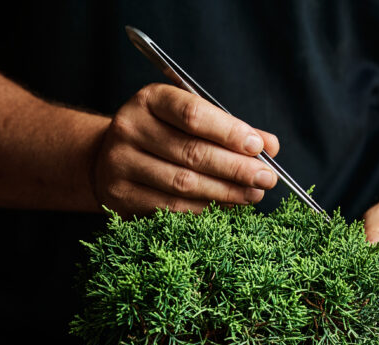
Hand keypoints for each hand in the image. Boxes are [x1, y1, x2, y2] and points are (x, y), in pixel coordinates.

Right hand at [92, 83, 279, 215]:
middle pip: (191, 152)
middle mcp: (130, 128)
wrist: (108, 157)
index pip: (192, 114)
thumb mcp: (188, 121)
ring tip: (253, 194)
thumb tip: (270, 146)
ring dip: (225, 192)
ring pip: (183, 183)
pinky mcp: (120, 196)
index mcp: (149, 100)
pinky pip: (170, 207)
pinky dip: (204, 209)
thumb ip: (228, 129)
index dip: (228, 131)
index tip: (258, 147)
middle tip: (267, 178)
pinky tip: (227, 207)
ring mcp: (120, 163)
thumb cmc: (161, 135)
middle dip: (236, 168)